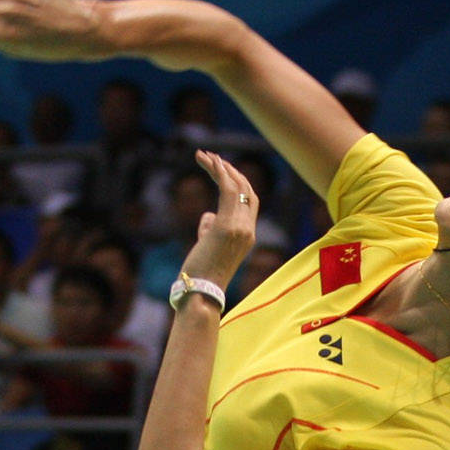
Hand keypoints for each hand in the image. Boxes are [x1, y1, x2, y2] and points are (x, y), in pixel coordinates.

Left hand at [180, 149, 256, 288]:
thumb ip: (210, 228)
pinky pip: (227, 190)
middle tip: (212, 157)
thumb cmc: (200, 275)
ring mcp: (239, 228)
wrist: (200, 293)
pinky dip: (218, 173)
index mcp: (247, 236)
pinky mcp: (226, 226)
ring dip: (220, 167)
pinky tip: (208, 162)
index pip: (250, 201)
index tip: (222, 170)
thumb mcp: (208, 246)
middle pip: (247, 190)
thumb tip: (207, 215)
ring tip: (204, 155)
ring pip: (237, 186)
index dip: (239, 182)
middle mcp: (248, 230)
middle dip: (230, 171)